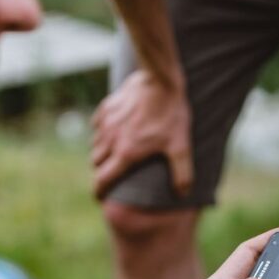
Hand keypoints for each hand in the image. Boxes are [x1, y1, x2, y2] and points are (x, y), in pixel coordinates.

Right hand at [91, 69, 192, 200]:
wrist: (160, 81)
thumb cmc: (171, 115)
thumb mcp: (181, 146)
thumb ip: (182, 172)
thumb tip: (183, 194)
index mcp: (126, 153)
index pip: (103, 180)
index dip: (99, 192)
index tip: (100, 198)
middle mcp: (111, 140)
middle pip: (96, 163)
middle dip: (102, 171)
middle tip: (113, 173)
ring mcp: (106, 123)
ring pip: (95, 145)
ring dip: (102, 152)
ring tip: (115, 153)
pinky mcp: (105, 108)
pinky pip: (97, 126)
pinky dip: (102, 133)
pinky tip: (115, 131)